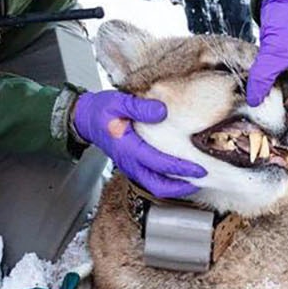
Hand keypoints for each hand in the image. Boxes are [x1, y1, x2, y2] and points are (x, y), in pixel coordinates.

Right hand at [72, 90, 205, 197]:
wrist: (86, 119)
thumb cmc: (101, 111)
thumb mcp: (118, 102)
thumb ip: (139, 106)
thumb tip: (162, 111)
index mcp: (126, 148)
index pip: (158, 163)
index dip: (179, 168)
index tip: (198, 168)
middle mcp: (129, 162)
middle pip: (158, 186)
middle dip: (181, 186)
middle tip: (201, 178)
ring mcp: (130, 166)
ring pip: (155, 186)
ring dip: (175, 186)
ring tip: (194, 179)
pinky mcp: (133, 165)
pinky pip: (152, 179)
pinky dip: (168, 180)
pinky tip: (180, 172)